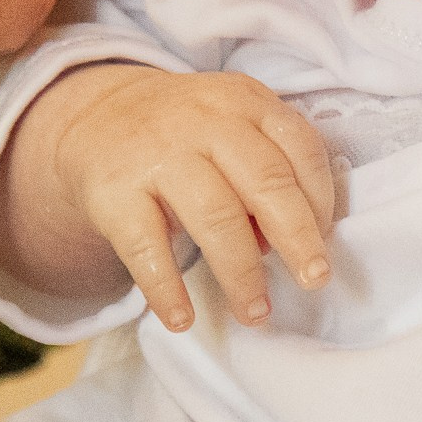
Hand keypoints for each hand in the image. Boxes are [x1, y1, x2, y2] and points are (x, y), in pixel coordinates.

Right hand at [0, 64, 336, 330]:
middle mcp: (204, 122)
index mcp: (244, 102)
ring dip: (241, 272)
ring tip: (256, 311)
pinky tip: (183, 318)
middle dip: (297, 237)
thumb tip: (282, 244)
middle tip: (314, 280)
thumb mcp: (231, 129)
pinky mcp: (113, 192)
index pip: (300, 148)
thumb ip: (266, 171)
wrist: (97, 118)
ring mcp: (157, 155)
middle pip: (266, 181)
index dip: (321, 199)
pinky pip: (146, 246)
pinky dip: (166, 288)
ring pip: (215, 216)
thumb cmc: (189, 136)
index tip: (325, 242)